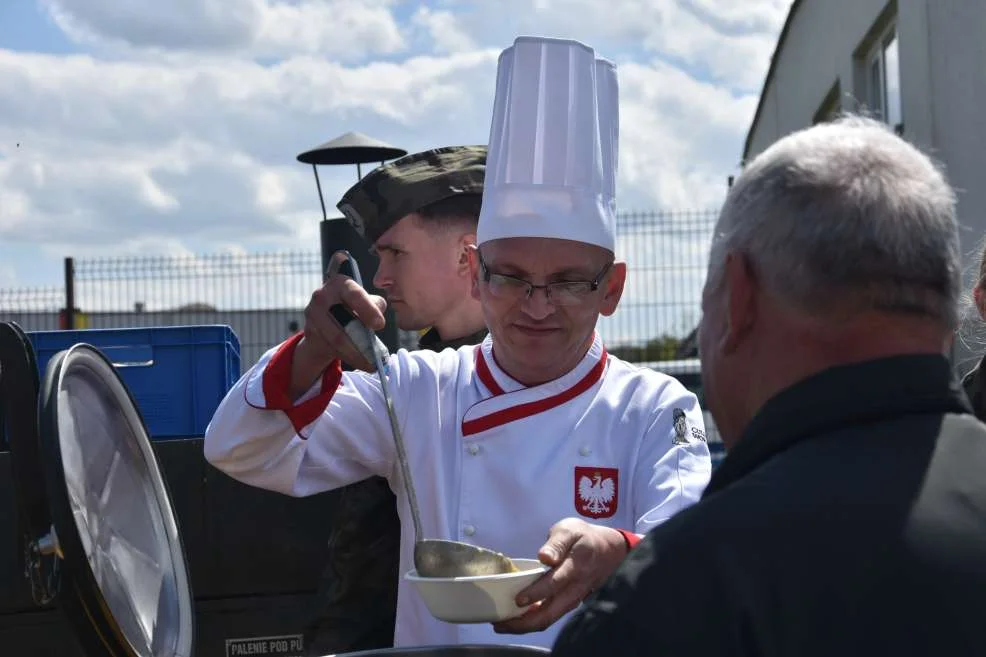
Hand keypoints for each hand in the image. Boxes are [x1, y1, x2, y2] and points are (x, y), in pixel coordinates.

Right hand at [288, 255, 387, 396]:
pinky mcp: (309, 331)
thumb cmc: (352, 307)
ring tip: (372, 365)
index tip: (380, 325)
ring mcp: (313, 313)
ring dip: (356, 354)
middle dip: (362, 340)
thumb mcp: (365, 300)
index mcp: (340, 283)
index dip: (368, 310)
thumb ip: (374, 303)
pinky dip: (348, 357)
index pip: (355, 294)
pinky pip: (330, 347)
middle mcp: (323, 295)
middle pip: (343, 321)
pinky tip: (361, 363)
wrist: (325, 319)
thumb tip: (379, 312)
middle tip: (378, 355)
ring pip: (337, 338)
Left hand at [492, 518, 628, 634]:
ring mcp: (573, 599)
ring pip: (550, 618)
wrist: (609, 550)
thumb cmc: (584, 538)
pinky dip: (533, 621)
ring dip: (526, 625)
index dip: (537, 593)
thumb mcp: (570, 530)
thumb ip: (557, 542)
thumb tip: (545, 556)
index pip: (556, 583)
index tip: (519, 599)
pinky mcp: (570, 603)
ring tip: (503, 624)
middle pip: (550, 612)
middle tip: (500, 622)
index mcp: (575, 566)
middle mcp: (575, 588)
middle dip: (524, 622)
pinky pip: (551, 616)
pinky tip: (517, 619)